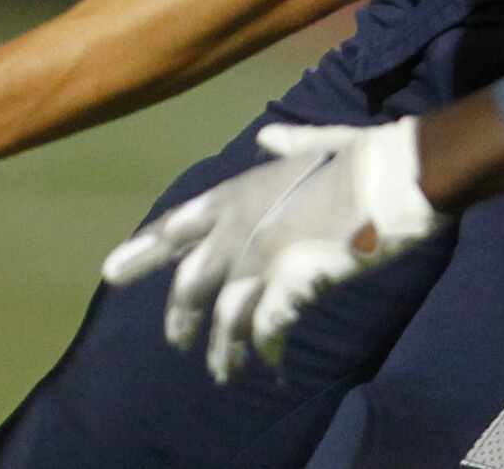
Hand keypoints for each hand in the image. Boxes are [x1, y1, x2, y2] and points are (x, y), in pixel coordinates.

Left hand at [100, 119, 445, 383]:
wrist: (392, 176)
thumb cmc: (358, 156)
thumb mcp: (315, 141)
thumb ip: (287, 143)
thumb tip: (269, 134)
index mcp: (238, 193)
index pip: (174, 227)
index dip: (142, 251)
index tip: (111, 271)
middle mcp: (240, 226)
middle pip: (190, 282)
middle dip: (179, 317)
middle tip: (176, 342)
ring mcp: (265, 256)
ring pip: (225, 315)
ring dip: (221, 348)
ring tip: (221, 370)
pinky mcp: (293, 282)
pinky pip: (267, 327)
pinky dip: (265, 346)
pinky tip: (270, 360)